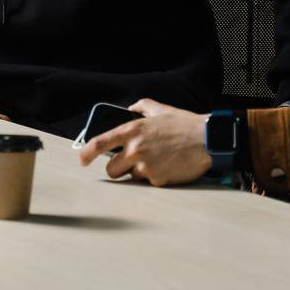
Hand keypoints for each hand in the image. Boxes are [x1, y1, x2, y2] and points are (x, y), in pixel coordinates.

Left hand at [76, 98, 211, 186]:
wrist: (207, 140)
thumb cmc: (185, 125)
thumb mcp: (161, 110)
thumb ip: (142, 107)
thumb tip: (131, 108)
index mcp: (133, 130)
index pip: (100, 143)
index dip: (87, 153)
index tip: (82, 160)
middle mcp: (135, 149)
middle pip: (111, 169)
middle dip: (119, 168)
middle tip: (133, 161)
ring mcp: (145, 166)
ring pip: (131, 177)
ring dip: (140, 172)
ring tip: (158, 160)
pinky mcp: (156, 180)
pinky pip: (148, 183)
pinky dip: (156, 177)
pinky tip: (168, 166)